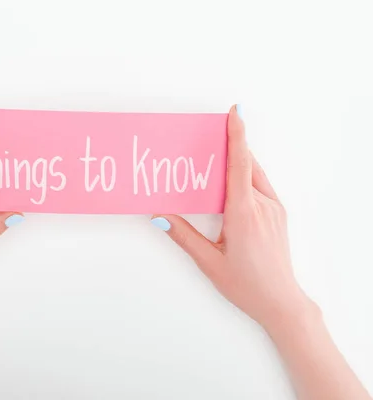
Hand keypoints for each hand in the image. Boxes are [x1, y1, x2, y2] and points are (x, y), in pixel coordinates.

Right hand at [151, 105, 315, 327]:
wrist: (281, 302)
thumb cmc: (247, 285)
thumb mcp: (209, 261)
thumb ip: (183, 235)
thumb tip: (159, 216)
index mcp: (245, 213)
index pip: (240, 164)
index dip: (237, 135)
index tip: (235, 112)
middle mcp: (263, 205)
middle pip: (246, 164)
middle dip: (230, 146)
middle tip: (210, 134)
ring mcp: (274, 209)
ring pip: (255, 174)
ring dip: (238, 162)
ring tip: (218, 158)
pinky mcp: (278, 215)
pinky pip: (260, 186)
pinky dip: (246, 177)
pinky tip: (232, 184)